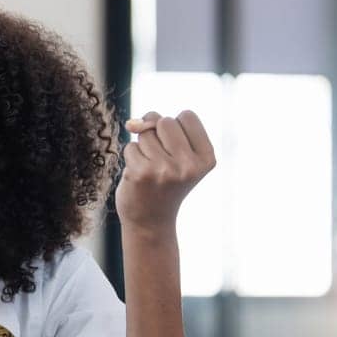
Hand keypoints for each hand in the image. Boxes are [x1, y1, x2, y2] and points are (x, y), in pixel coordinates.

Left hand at [115, 109, 215, 234]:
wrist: (151, 221)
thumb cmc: (164, 182)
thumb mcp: (176, 154)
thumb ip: (160, 128)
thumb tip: (132, 123)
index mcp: (206, 158)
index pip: (188, 115)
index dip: (176, 127)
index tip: (177, 150)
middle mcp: (189, 165)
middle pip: (165, 121)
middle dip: (157, 134)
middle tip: (161, 159)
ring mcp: (165, 169)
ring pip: (145, 133)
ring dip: (143, 147)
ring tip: (151, 169)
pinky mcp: (141, 173)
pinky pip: (130, 146)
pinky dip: (131, 158)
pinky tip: (139, 176)